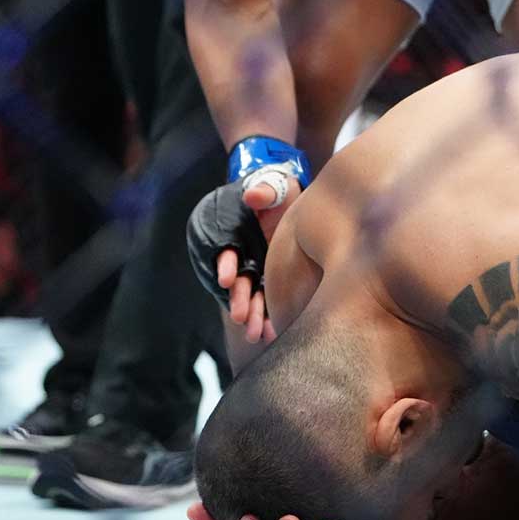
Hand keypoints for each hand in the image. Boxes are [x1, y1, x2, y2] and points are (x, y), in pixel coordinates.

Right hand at [187, 179, 275, 342]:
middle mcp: (243, 256)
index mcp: (237, 235)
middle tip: (241, 316)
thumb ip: (263, 191)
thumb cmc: (278, 190)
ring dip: (252, 315)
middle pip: (237, 282)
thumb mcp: (273, 185)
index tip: (227, 278)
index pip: (227, 252)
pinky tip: (271, 333)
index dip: (226, 265)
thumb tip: (253, 196)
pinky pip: (266, 301)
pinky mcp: (270, 279)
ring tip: (255, 334)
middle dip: (238, 299)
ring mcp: (256, 270)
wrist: (292, 200)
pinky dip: (267, 317)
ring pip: (250, 296)